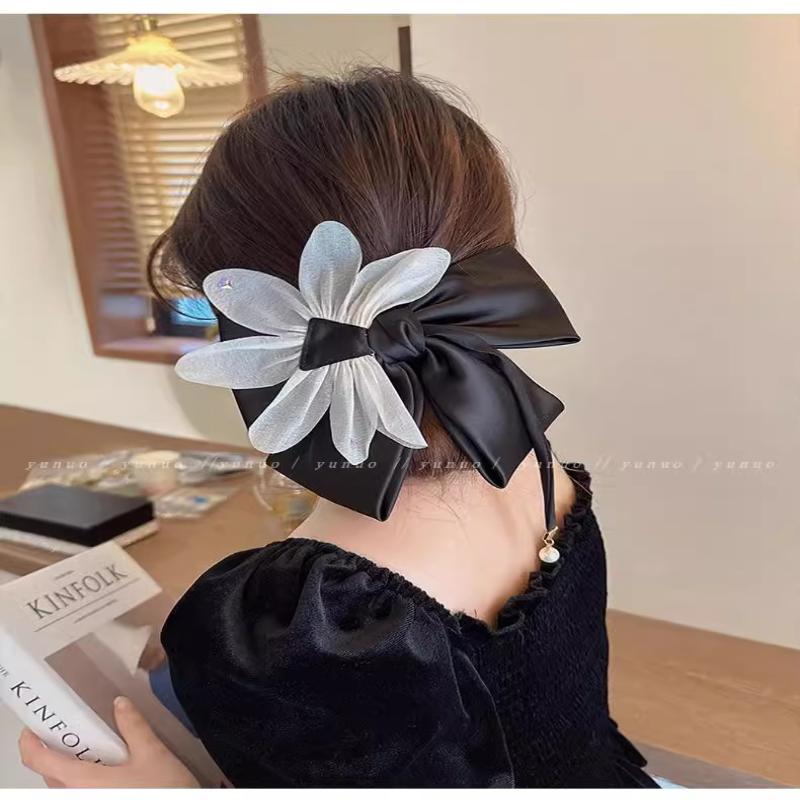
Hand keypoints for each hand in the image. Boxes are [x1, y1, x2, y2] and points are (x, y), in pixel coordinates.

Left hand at [18, 696, 199, 787]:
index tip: (32, 727)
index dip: (29, 743)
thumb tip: (119, 703)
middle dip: (53, 753)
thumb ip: (133, 726)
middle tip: (71, 730)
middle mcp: (77, 798)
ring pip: (64, 789)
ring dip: (68, 769)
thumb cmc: (163, 790)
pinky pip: (79, 795)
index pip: (40, 762)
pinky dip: (82, 781)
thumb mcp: (152, 752)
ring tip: (91, 748)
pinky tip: (106, 769)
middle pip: (50, 776)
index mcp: (82, 782)